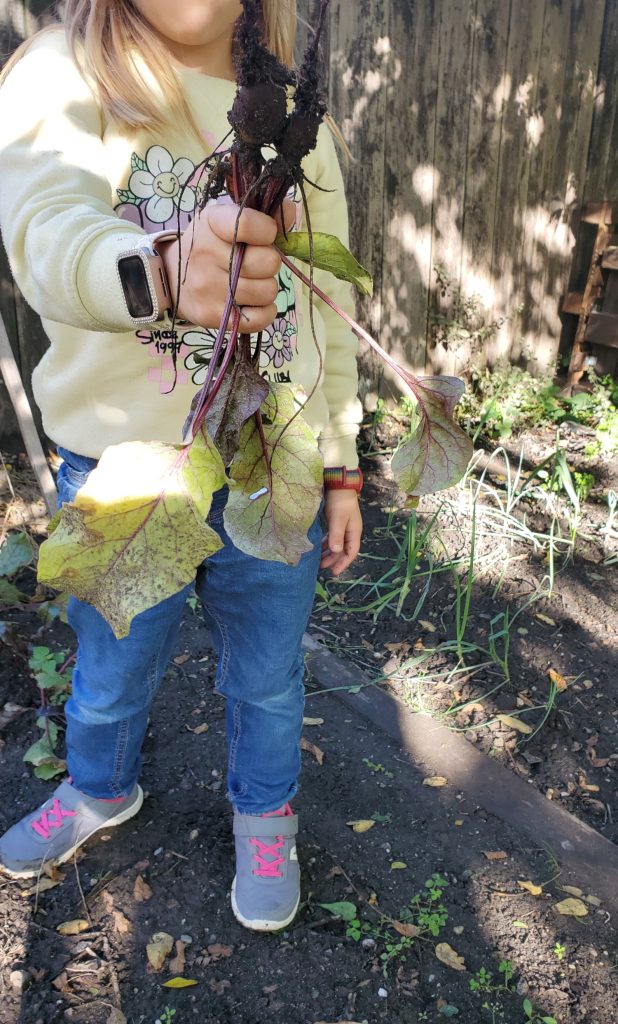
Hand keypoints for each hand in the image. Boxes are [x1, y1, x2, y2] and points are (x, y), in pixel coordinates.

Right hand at [159, 200, 292, 331]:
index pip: (249, 224)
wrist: (171, 277)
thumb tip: (291, 211)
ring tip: (252, 283)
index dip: (268, 231)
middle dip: (269, 263)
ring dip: (267, 288)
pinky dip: (265, 312)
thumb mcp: (226, 220)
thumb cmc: (209, 245)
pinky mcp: (212, 315)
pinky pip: (259, 318)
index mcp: (211, 223)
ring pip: (267, 291)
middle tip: (256, 264)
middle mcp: (205, 254)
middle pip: (268, 262)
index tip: (266, 235)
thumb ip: (262, 213)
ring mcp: (207, 288)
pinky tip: (255, 303)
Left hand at [320, 490, 362, 575]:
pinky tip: (319, 547)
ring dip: (329, 553)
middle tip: (322, 567)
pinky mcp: (336, 522)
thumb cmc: (340, 502)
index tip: (334, 572)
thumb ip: (336, 535)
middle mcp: (350, 531)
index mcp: (354, 532)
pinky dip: (327, 544)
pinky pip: (332, 537)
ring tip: (319, 560)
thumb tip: (335, 551)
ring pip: (337, 544)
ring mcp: (344, 527)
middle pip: (343, 550)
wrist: (338, 484)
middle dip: (334, 559)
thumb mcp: (338, 519)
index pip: (351, 552)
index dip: (343, 563)